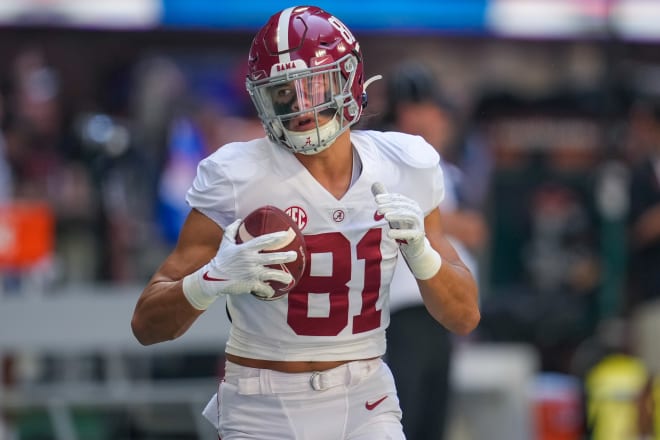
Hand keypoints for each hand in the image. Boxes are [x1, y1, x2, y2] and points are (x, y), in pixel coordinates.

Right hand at [183, 219, 297, 308]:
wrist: (212, 278)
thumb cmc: (220, 260)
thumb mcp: (225, 243)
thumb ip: (232, 230)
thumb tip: (238, 220)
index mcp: (245, 249)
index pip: (264, 240)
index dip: (276, 237)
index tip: (287, 234)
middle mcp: (251, 260)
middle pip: (273, 258)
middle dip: (286, 256)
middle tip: (294, 255)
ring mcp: (252, 273)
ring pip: (272, 274)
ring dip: (283, 277)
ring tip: (290, 279)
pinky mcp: (251, 284)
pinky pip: (264, 288)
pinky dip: (268, 291)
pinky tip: (272, 292)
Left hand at [372, 182, 441, 279]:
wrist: (414, 247)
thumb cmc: (402, 227)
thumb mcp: (393, 213)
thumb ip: (385, 200)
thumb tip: (375, 183)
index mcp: (411, 205)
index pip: (399, 199)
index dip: (388, 198)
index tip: (376, 200)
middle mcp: (417, 212)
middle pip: (403, 206)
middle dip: (390, 206)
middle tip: (378, 209)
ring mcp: (419, 224)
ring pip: (409, 216)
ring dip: (397, 216)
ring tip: (385, 217)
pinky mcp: (419, 236)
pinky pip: (410, 233)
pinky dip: (400, 233)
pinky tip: (389, 233)